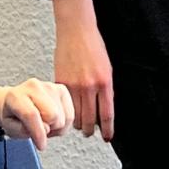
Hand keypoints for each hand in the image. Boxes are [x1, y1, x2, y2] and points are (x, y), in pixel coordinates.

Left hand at [0, 79, 74, 149]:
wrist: (13, 101)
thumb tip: (45, 128)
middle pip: (53, 115)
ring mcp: (50, 86)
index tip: (41, 146)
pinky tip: (52, 121)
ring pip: (64, 117)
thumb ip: (24, 130)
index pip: (31, 115)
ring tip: (44, 124)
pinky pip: (70, 115)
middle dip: (48, 129)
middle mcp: (34, 87)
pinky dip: (63, 123)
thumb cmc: (12, 115)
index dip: (39, 133)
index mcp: (16, 96)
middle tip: (39, 130)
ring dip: (56, 127)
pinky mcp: (62, 90)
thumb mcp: (10, 128)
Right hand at [54, 16, 114, 140]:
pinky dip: (67, 111)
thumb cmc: (93, 47)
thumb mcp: (107, 69)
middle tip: (91, 133)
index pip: (107, 114)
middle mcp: (89, 86)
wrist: (76, 31)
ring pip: (75, 116)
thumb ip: (105, 89)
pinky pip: (64, 104)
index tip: (108, 137)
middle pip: (90, 120)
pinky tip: (69, 112)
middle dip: (91, 130)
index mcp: (104, 83)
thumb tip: (104, 109)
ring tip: (80, 125)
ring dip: (78, 123)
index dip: (108, 129)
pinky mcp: (60, 83)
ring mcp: (74, 85)